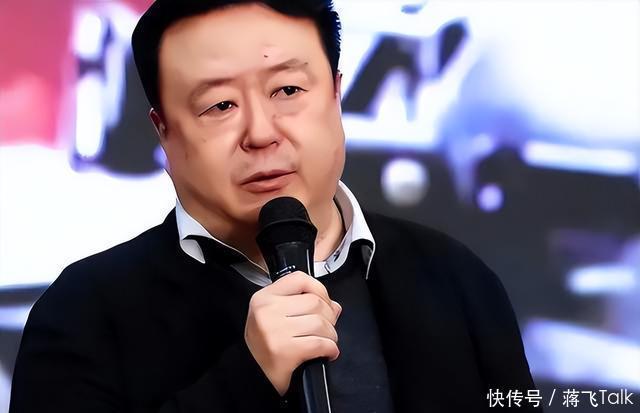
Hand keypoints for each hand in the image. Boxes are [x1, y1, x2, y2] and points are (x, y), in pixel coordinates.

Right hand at [244, 271, 341, 395]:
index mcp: (264, 298)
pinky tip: (328, 352)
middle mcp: (267, 311)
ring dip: (331, 334)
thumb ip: (301, 305)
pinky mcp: (285, 351)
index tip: (325, 302)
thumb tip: (334, 306)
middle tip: (328, 327)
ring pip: (320, 323)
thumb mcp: (274, 317)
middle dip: (329, 316)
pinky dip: (330, 349)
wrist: (251, 375)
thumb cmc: (264, 346)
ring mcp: (275, 330)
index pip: (300, 279)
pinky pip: (320, 343)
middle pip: (315, 302)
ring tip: (327, 341)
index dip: (319, 289)